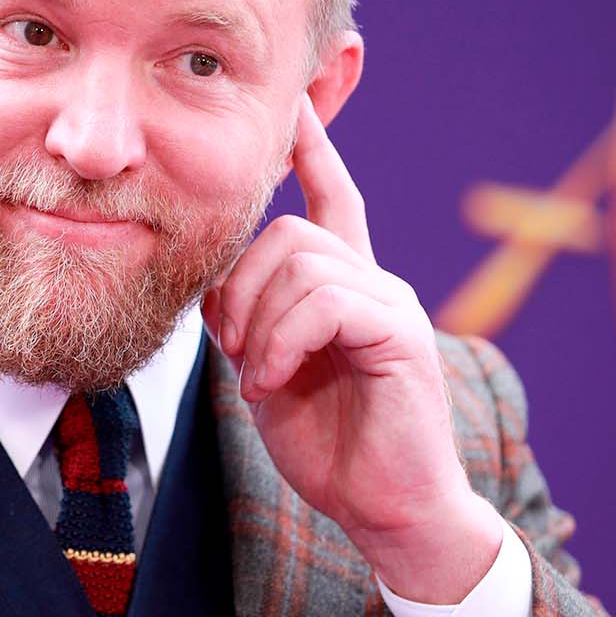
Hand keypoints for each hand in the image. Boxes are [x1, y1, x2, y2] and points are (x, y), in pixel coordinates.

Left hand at [202, 95, 502, 603]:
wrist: (385, 510)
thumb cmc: (329, 446)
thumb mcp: (269, 369)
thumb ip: (251, 318)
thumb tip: (215, 285)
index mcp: (346, 286)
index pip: (333, 198)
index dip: (314, 151)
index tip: (296, 106)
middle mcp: (376, 281)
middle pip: (290, 233)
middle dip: (239, 287)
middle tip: (232, 350)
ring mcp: (393, 303)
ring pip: (302, 264)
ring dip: (258, 325)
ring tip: (258, 378)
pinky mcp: (401, 333)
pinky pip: (326, 302)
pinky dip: (282, 341)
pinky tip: (274, 381)